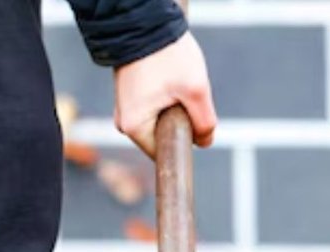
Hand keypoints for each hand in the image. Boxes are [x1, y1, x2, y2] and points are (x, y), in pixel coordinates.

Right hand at [113, 33, 216, 158]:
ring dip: (175, 107)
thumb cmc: (167, 54)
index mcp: (134, 126)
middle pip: (163, 137)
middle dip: (181, 121)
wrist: (145, 20)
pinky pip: (155, 108)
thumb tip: (205, 142)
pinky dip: (167, 97)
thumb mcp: (196, 90)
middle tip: (184, 93)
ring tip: (174, 81)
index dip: (184, 143)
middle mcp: (124, 122)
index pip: (164, 154)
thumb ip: (204, 122)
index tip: (191, 124)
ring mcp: (125, 109)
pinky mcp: (130, 96)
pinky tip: (168, 77)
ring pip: (161, 121)